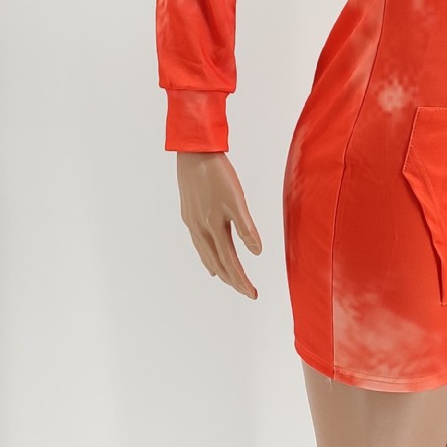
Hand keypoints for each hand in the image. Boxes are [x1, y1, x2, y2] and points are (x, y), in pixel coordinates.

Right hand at [175, 151, 262, 297]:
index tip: (253, 293)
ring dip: (220, 271)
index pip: (230, 262)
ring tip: (231, 281)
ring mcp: (193, 224)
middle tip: (248, 292)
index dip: (242, 280)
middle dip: (234, 280)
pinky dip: (207, 257)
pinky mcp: (189, 216)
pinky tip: (211, 260)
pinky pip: (199, 245)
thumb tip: (256, 252)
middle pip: (218, 264)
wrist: (194, 153)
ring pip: (206, 256)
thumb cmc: (218, 173)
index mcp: (214, 228)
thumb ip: (246, 227)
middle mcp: (200, 230)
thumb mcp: (237, 200)